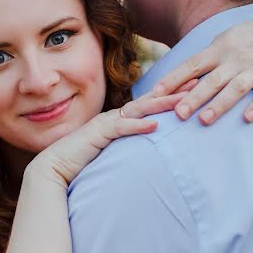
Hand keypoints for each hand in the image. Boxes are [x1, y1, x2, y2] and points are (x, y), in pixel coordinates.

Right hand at [28, 88, 191, 186]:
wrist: (54, 169)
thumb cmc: (81, 163)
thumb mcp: (110, 153)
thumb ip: (127, 148)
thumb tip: (147, 153)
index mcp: (118, 120)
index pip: (149, 105)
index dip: (170, 96)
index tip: (193, 89)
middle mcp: (113, 117)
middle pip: (149, 101)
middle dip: (174, 91)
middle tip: (198, 82)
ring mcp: (105, 123)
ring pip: (138, 110)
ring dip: (161, 104)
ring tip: (183, 100)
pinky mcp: (97, 135)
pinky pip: (121, 128)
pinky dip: (138, 126)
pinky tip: (155, 126)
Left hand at [151, 6, 252, 124]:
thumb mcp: (227, 40)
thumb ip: (206, 58)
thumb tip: (179, 76)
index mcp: (220, 49)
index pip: (192, 65)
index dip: (174, 79)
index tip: (155, 93)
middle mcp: (235, 59)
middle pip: (211, 80)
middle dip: (193, 97)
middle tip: (176, 114)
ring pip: (235, 88)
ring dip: (219, 105)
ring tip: (204, 120)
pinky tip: (248, 118)